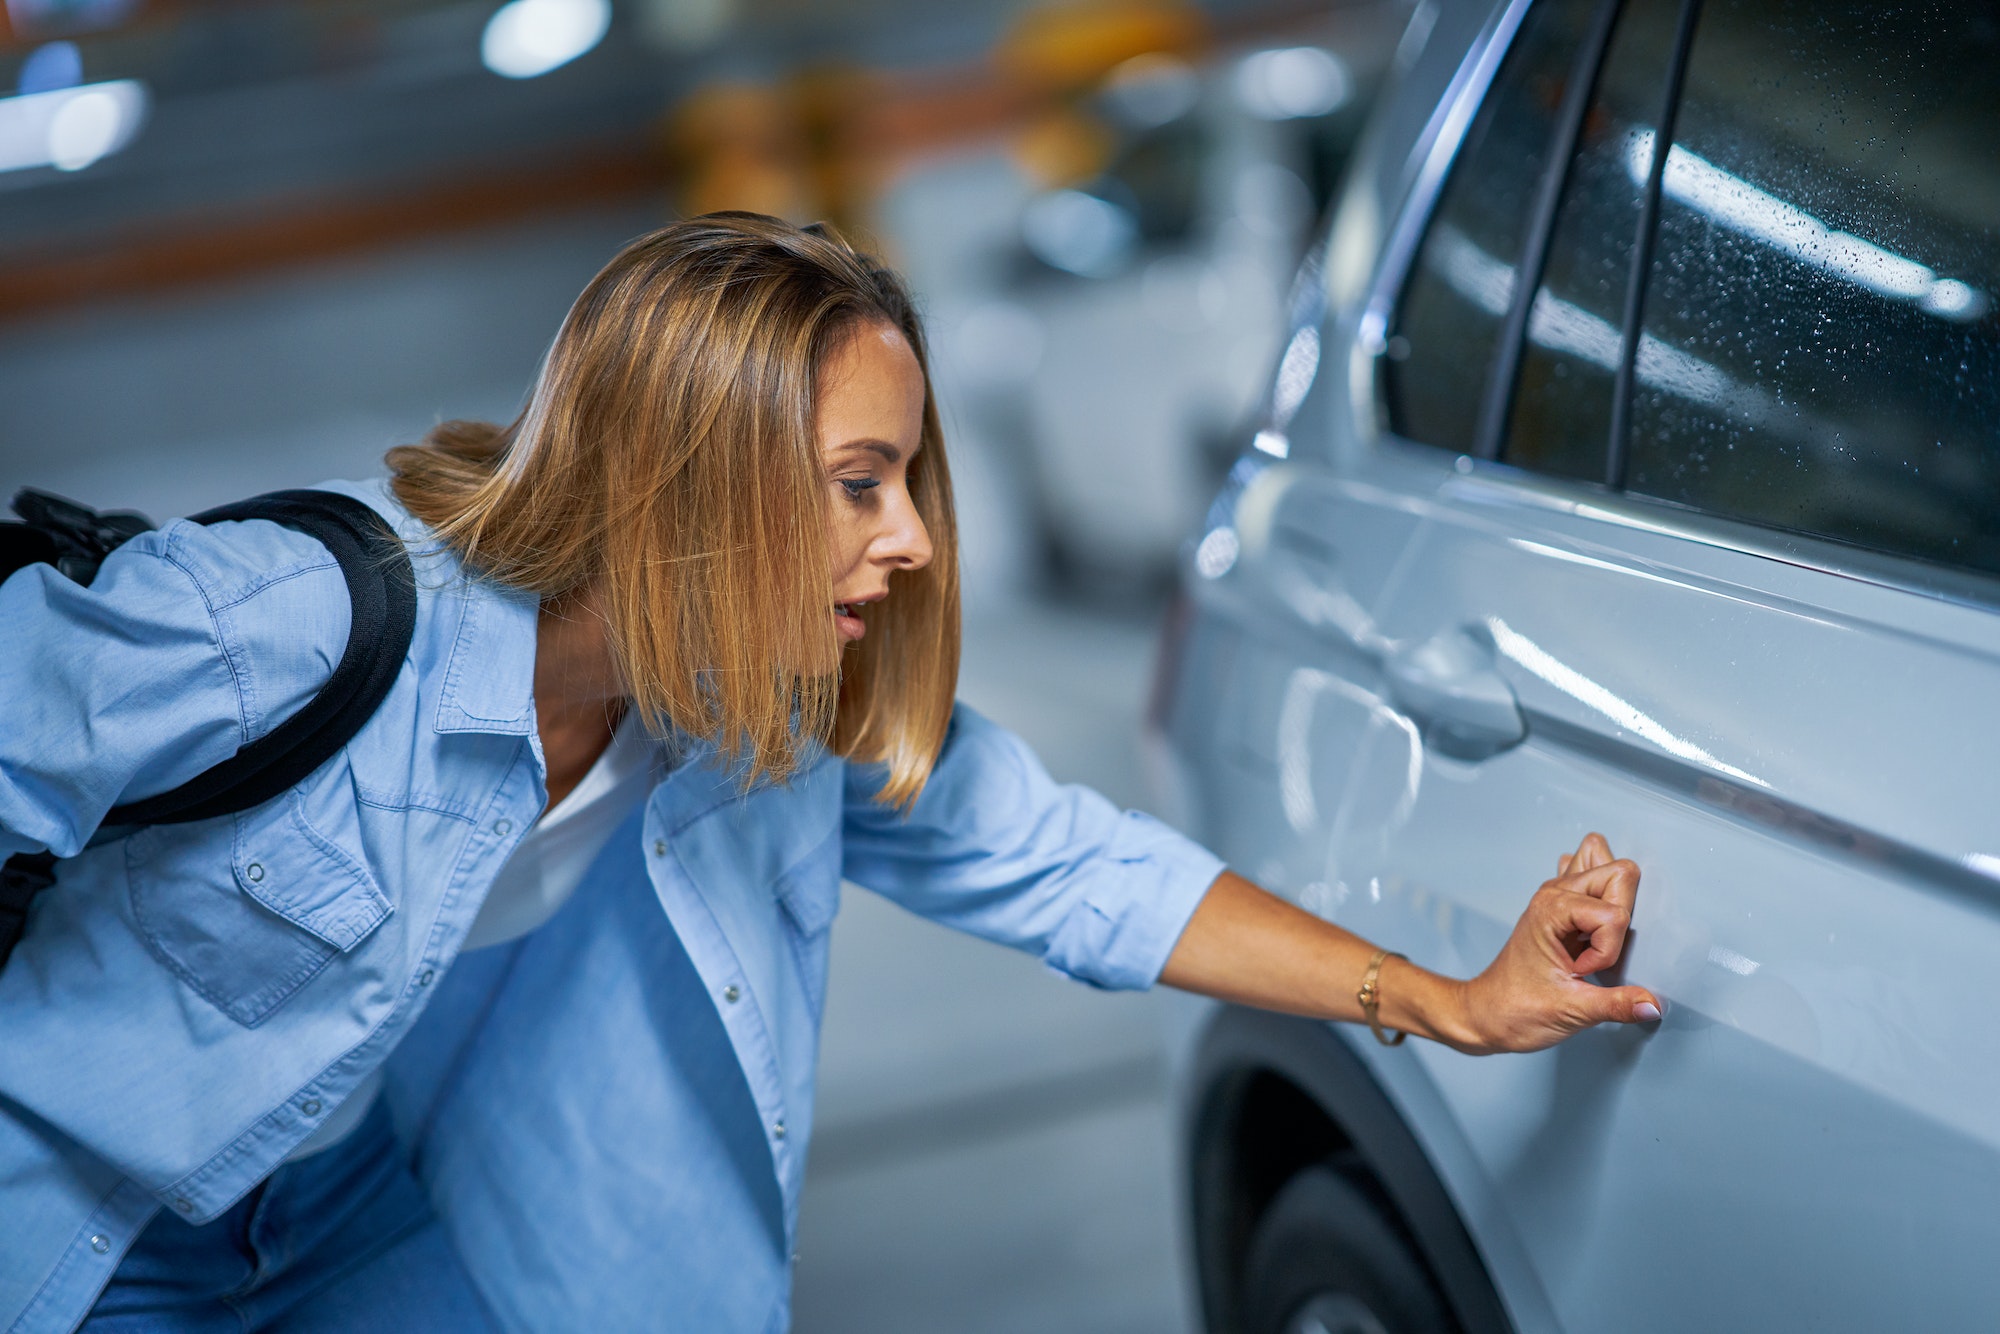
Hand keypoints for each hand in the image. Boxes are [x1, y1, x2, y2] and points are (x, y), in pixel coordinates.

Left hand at [1449, 833, 1662, 1053]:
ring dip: (1616, 902)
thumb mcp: (1571, 1011)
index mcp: (1551, 908)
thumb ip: (1616, 1005)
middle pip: (1621, 873)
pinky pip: (1594, 877)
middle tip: (1596, 951)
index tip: (1582, 972)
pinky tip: (1594, 927)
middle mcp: (1555, 892)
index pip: (1614, 913)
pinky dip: (1605, 897)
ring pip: (1609, 867)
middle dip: (1621, 917)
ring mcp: (1558, 895)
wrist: (1486, 1013)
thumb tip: (1655, 1005)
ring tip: (1595, 937)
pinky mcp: (1564, 906)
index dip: (1607, 950)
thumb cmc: (1517, 1009)